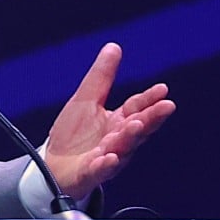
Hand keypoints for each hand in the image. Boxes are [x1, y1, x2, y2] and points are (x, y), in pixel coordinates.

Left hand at [45, 43, 175, 198]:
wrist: (54, 164)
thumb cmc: (74, 134)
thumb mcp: (86, 99)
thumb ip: (102, 77)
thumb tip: (114, 47)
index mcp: (117, 121)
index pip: (137, 107)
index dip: (149, 99)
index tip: (163, 89)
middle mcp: (117, 140)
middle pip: (137, 128)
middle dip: (151, 118)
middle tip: (166, 107)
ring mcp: (106, 157)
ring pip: (122, 148)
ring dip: (129, 137)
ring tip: (135, 126)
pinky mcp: (90, 172)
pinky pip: (99, 169)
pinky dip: (105, 164)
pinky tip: (108, 157)